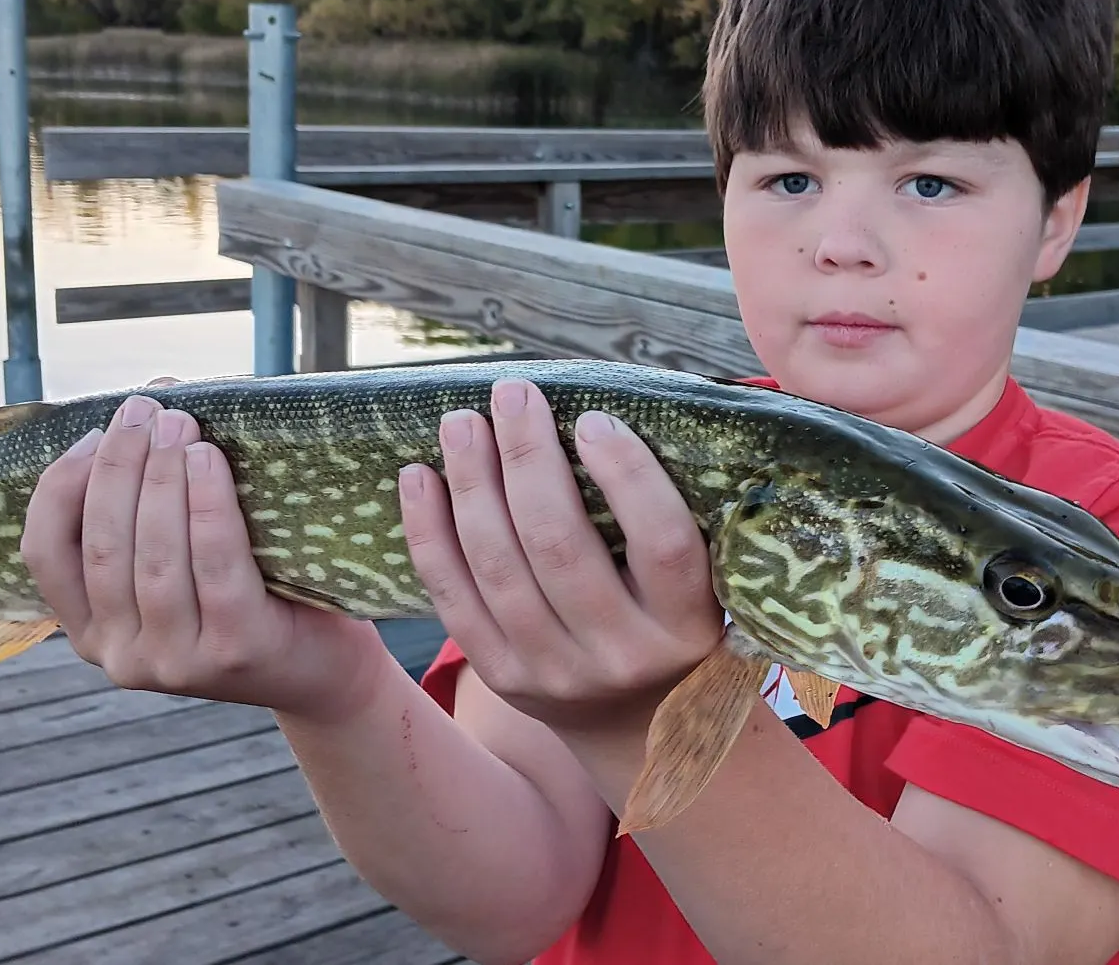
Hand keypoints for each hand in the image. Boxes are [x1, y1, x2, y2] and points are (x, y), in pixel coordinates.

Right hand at [21, 385, 388, 722]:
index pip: (45, 554)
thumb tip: (154, 398)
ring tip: (179, 424)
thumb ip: (151, 506)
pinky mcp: (233, 652)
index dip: (61, 487)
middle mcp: (121, 654)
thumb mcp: (185, 560)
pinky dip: (208, 508)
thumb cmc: (254, 592)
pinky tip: (208, 461)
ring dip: (161, 479)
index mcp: (93, 630)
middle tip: (147, 409)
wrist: (325, 666)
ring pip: (154, 557)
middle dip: (120, 466)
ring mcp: (175, 661)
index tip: (92, 432)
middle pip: (104, 545)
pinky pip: (214, 567)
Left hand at [399, 378, 722, 737]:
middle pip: (561, 546)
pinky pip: (454, 600)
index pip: (664, 542)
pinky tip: (417, 478)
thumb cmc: (670, 615)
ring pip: (500, 567)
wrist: (639, 726)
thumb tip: (604, 408)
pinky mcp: (504, 678)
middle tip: (511, 393)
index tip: (594, 418)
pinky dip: (429, 534)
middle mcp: (623, 653)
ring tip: (460, 423)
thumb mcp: (701, 582)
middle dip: (527, 459)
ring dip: (472, 485)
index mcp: (687, 622)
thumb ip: (668, 511)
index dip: (628, 476)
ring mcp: (556, 672)